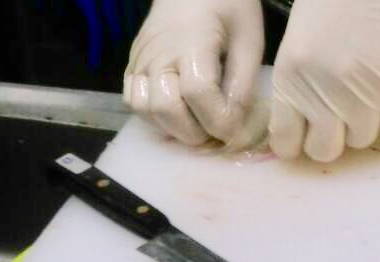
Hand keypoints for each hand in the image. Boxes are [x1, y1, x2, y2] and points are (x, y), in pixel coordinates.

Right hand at [124, 0, 264, 145]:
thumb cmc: (226, 7)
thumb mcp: (248, 40)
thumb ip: (242, 84)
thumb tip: (233, 125)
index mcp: (192, 42)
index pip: (199, 92)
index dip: (217, 120)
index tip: (232, 130)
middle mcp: (159, 54)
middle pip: (167, 108)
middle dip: (194, 131)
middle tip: (213, 132)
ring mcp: (140, 61)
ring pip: (145, 110)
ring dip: (171, 127)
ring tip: (194, 125)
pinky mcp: (131, 67)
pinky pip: (133, 102)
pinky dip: (153, 116)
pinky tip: (175, 113)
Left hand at [269, 0, 379, 161]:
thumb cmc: (332, 3)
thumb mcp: (297, 45)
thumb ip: (296, 90)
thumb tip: (299, 134)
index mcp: (291, 80)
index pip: (286, 143)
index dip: (296, 144)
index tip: (305, 136)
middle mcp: (324, 92)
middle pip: (325, 151)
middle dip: (330, 139)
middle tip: (339, 119)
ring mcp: (365, 90)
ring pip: (362, 139)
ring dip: (364, 122)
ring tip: (367, 91)